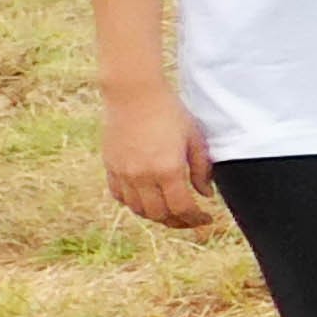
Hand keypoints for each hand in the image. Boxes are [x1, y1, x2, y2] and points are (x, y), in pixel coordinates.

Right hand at [103, 83, 216, 231]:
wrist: (133, 94)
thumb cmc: (169, 112)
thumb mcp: (194, 138)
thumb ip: (201, 169)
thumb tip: (205, 194)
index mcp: (168, 170)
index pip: (182, 208)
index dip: (195, 219)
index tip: (206, 219)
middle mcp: (143, 176)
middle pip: (159, 215)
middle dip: (178, 222)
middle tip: (190, 219)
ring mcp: (123, 173)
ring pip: (138, 209)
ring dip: (156, 216)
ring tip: (170, 211)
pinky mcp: (110, 167)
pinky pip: (120, 196)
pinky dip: (134, 204)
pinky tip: (147, 199)